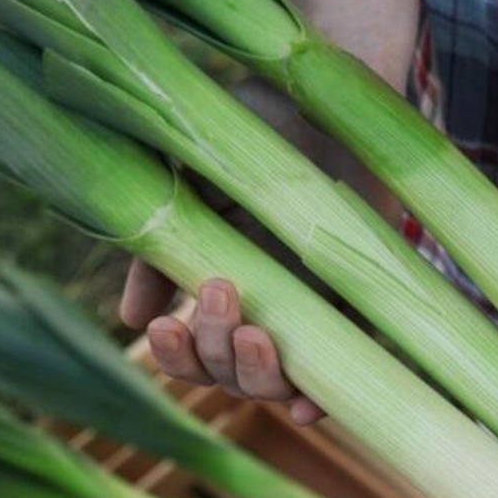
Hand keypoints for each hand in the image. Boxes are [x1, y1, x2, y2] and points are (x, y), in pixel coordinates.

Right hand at [117, 79, 398, 421]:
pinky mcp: (365, 303)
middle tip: (219, 292)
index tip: (163, 329)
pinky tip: (302, 404)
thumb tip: (132, 320)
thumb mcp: (191, 191)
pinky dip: (324, 395)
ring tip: (254, 333)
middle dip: (216, 352)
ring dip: (258, 375)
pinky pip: (350, 369)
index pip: (194, 354)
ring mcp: (318, 311)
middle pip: (233, 376)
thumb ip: (159, 252)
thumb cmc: (250, 136)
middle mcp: (269, 310)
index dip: (178, 359)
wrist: (317, 93)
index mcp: (223, 290)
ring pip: (281, 382)